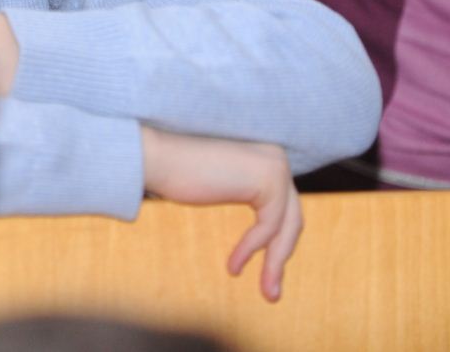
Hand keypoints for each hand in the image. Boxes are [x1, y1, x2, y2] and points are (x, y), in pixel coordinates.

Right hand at [140, 126, 300, 301]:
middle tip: (272, 294)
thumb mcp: (223, 185)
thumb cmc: (178, 174)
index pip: (284, 207)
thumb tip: (268, 232)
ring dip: (275, 263)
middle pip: (292, 218)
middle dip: (281, 257)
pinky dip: (252, 249)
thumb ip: (247, 194)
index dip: (277, 242)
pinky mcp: (268, 179)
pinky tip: (234, 267)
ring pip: (287, 226)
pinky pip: (269, 226)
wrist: (158, 157)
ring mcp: (275, 166)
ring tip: (267, 292)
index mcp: (268, 156)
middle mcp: (277, 156)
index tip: (267, 273)